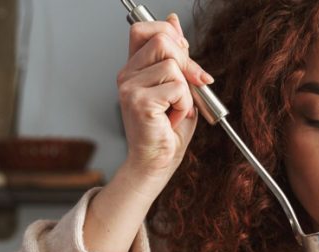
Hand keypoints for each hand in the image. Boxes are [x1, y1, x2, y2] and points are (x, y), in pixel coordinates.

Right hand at [117, 13, 213, 182]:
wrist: (156, 164)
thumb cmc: (167, 131)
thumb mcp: (178, 86)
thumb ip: (176, 55)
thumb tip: (174, 21)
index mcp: (133, 68)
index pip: (143, 29)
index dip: (168, 34)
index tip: (183, 55)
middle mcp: (126, 75)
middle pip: (162, 40)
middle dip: (186, 62)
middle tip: (191, 86)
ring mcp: (129, 88)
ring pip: (173, 65)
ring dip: (186, 91)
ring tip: (176, 109)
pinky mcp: (139, 102)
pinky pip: (178, 87)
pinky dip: (185, 105)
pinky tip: (173, 119)